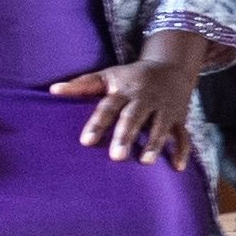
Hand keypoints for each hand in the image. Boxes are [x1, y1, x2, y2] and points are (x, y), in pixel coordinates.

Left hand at [54, 49, 203, 163]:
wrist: (171, 68)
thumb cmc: (132, 77)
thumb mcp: (108, 76)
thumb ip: (82, 85)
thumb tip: (53, 90)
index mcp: (125, 90)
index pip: (109, 107)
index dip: (97, 123)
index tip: (86, 142)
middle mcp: (146, 99)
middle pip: (135, 117)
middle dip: (127, 136)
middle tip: (117, 157)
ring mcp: (165, 109)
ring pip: (161, 126)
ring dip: (155, 144)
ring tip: (146, 162)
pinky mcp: (179, 119)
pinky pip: (183, 135)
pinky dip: (183, 151)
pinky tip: (177, 167)